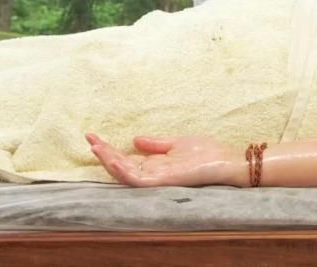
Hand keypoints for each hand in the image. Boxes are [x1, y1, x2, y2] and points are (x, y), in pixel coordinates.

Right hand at [85, 133, 245, 187]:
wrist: (227, 160)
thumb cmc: (207, 152)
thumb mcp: (178, 143)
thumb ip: (156, 144)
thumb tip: (134, 139)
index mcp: (155, 163)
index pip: (125, 158)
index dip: (108, 148)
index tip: (93, 136)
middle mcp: (153, 172)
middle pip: (121, 165)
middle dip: (104, 153)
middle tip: (89, 139)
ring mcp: (157, 177)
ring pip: (125, 174)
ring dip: (109, 162)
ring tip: (96, 149)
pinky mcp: (163, 180)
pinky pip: (138, 180)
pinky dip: (123, 172)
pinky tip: (113, 160)